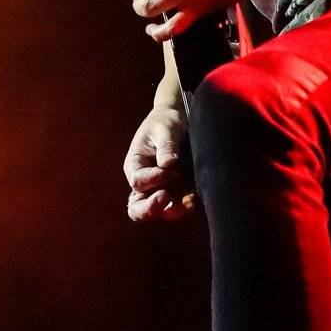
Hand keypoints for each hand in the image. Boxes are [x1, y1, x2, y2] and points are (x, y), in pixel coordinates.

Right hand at [123, 103, 192, 222]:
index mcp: (135, 164)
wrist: (182, 119)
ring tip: (189, 200)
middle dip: (150, 208)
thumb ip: (166, 146)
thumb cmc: (167, 120)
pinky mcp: (179, 191)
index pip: (138, 181)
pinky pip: (180, 206)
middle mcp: (145, 182)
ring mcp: (162, 189)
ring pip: (160, 212)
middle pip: (137, 207)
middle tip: (165, 198)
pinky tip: (195, 198)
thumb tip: (168, 164)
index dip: (154, 178)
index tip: (172, 168)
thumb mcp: (166, 128)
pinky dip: (187, 206)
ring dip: (174, 210)